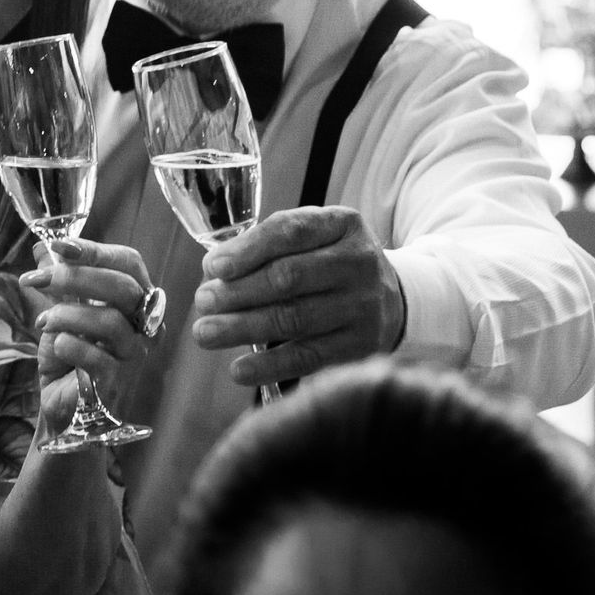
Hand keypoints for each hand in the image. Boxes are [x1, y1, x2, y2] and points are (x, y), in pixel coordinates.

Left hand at [19, 238, 156, 425]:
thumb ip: (56, 279)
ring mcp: (135, 355)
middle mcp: (144, 325)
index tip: (58, 246)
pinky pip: (95, 356)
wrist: (65, 405)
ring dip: (66, 314)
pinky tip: (56, 346)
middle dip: (75, 277)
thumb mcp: (59, 310)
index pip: (128, 263)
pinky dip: (68, 344)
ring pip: (110, 321)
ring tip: (42, 321)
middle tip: (36, 280)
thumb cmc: (70, 355)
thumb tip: (42, 246)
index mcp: (135, 300)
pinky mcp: (117, 383)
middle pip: (123, 288)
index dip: (95, 250)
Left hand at [192, 205, 404, 386]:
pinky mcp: (362, 345)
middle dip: (238, 291)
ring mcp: (364, 306)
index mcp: (341, 224)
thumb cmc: (329, 264)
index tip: (214, 267)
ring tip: (205, 333)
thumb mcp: (310, 239)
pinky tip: (239, 370)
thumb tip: (212, 271)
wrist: (391, 299)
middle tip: (202, 302)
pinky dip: (270, 365)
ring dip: (243, 328)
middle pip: (289, 277)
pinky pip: (309, 357)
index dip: (248, 249)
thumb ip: (265, 247)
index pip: (290, 231)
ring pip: (295, 318)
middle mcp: (358, 262)